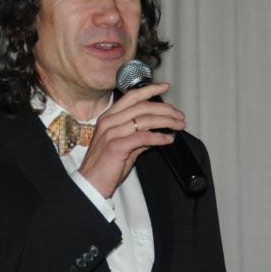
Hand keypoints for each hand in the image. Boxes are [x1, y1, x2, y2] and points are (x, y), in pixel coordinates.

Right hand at [78, 83, 184, 197]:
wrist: (91, 184)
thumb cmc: (104, 167)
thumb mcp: (122, 146)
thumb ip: (138, 137)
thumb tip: (156, 132)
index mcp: (108, 118)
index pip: (131, 97)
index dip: (150, 90)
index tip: (165, 87)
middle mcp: (109, 122)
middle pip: (142, 106)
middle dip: (165, 109)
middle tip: (179, 115)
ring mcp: (112, 133)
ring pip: (145, 119)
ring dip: (167, 122)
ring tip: (179, 126)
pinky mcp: (117, 146)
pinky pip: (144, 137)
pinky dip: (160, 137)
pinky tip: (168, 139)